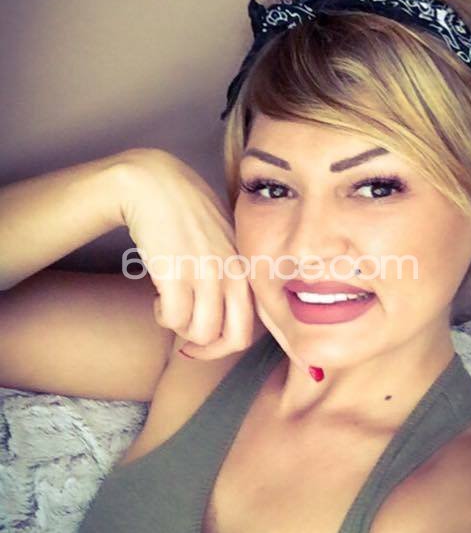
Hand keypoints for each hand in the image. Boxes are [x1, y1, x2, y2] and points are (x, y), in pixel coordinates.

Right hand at [117, 148, 313, 374]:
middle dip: (208, 348)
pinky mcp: (176, 272)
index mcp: (247, 268)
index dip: (226, 344)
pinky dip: (163, 315)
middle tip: (187, 338)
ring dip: (181, 328)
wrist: (155, 184)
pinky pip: (174, 319)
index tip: (204, 343)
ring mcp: (206, 272)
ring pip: (201, 333)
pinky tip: (158, 297)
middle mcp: (232, 272)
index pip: (253, 324)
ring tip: (171, 307)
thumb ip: (232, 273)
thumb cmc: (187, 212)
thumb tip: (223, 314)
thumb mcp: (224, 241)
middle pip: (234, 339)